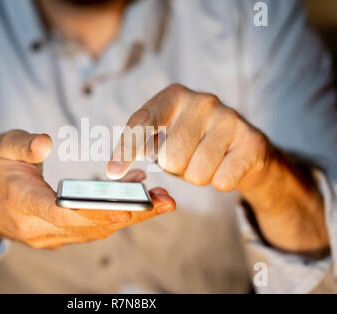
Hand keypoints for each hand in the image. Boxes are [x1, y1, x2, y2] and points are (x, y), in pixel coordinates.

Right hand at [0, 130, 174, 250]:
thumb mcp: (1, 146)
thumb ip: (23, 144)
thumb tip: (47, 141)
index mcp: (22, 203)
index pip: (64, 213)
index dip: (98, 210)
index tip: (131, 205)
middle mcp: (37, 228)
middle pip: (90, 226)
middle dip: (130, 214)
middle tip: (165, 200)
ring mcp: (47, 237)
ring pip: (94, 231)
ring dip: (128, 215)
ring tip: (159, 198)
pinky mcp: (55, 237)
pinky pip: (89, 230)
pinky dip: (114, 216)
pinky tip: (135, 199)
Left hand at [106, 84, 327, 255]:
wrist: (247, 150)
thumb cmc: (196, 144)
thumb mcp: (165, 136)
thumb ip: (140, 146)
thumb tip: (113, 172)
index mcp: (174, 96)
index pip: (142, 122)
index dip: (125, 149)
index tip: (112, 173)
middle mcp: (202, 101)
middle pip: (169, 158)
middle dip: (175, 169)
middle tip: (188, 157)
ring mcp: (230, 118)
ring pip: (196, 174)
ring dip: (198, 177)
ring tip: (209, 161)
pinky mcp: (252, 140)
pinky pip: (222, 182)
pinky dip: (221, 182)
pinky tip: (228, 166)